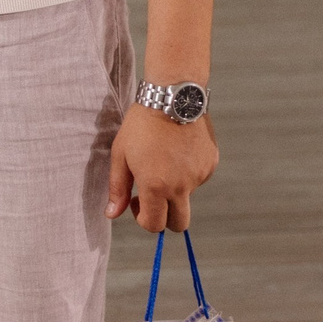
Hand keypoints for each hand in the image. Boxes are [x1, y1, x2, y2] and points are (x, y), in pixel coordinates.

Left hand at [108, 109, 218, 233]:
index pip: (154, 225)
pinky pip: (199, 178)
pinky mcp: (210, 163)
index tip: (137, 201)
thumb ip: (117, 188)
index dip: (143, 219)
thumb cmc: (141, 124)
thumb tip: (112, 214)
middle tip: (155, 196)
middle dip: (166, 218)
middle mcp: (181, 186)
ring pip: (188, 196)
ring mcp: (199, 175)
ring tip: (165, 159)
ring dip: (176, 189)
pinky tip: (179, 150)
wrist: (173, 96)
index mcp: (156, 186)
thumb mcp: (121, 154)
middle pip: (180, 223)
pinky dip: (189, 172)